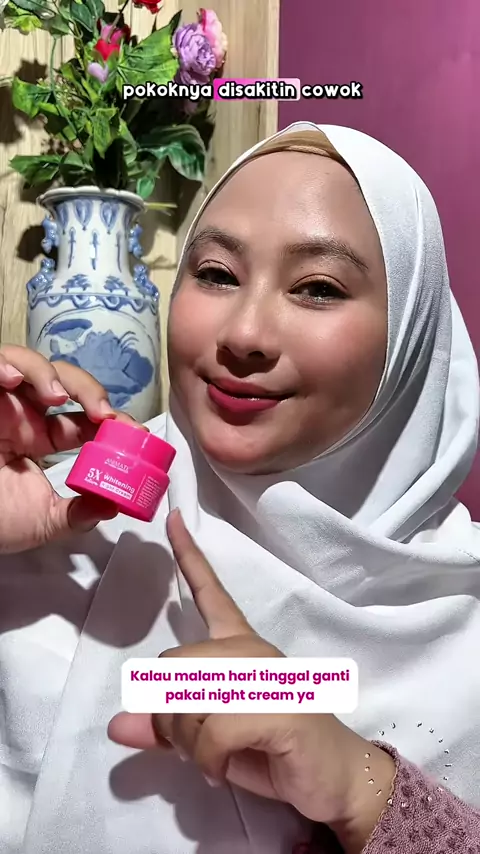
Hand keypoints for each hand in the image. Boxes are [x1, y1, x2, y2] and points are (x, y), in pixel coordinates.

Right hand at [0, 344, 143, 553]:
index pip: (82, 418)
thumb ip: (78, 514)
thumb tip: (113, 505)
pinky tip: (13, 380)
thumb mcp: (43, 521)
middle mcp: (21, 415)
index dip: (111, 419)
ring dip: (49, 373)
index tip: (133, 432)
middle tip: (104, 413)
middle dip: (90, 391)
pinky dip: (5, 364)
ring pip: (29, 363)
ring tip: (56, 396)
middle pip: (63, 382)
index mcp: (39, 439)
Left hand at [108, 509, 394, 852]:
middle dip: (170, 717)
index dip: (188, 555)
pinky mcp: (277, 705)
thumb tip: (115, 726)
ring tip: (215, 759)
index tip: (172, 516)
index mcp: (238, 646)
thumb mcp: (208, 741)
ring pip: (186, 699)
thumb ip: (166, 730)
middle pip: (172, 664)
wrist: (334, 778)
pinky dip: (208, 760)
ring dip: (189, 744)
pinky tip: (225, 769)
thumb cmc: (273, 751)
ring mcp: (265, 673)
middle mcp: (250, 649)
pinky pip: (211, 730)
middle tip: (195, 746)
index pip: (210, 592)